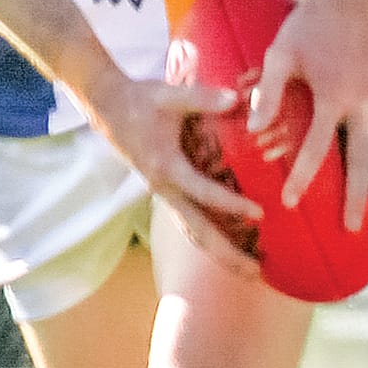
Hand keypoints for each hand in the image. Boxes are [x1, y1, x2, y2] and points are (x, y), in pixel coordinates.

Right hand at [85, 75, 262, 277]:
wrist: (107, 106)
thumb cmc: (139, 100)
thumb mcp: (169, 95)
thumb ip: (203, 98)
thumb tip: (236, 98)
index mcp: (165, 167)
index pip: (204, 193)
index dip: (232, 204)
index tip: (260, 213)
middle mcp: (163, 189)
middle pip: (198, 232)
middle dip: (228, 254)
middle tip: (258, 272)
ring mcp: (163, 194)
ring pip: (193, 233)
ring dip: (221, 253)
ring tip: (249, 270)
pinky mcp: (165, 192)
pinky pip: (189, 222)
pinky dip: (210, 238)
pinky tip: (231, 245)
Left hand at [250, 0, 367, 227]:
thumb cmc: (308, 24)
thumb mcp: (280, 53)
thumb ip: (268, 92)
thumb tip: (251, 130)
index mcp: (334, 96)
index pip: (317, 147)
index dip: (302, 177)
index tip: (289, 203)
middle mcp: (363, 102)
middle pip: (364, 159)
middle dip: (358, 196)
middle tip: (352, 229)